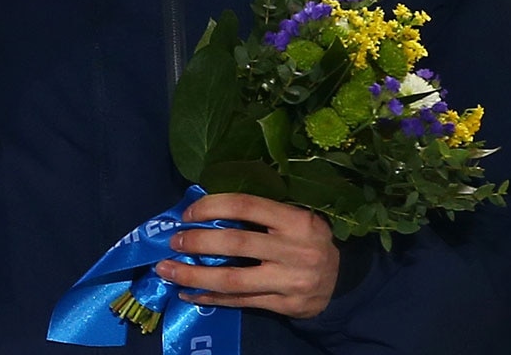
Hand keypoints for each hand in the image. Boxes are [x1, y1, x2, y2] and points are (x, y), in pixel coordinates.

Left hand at [155, 193, 339, 319]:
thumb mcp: (296, 218)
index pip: (247, 206)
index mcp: (297, 220)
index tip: (188, 213)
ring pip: (234, 280)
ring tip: (168, 271)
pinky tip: (189, 292)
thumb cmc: (308, 240)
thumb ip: (262, 214)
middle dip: (198, 242)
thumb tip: (206, 209)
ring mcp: (291, 281)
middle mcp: (295, 250)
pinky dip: (211, 297)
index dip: (212, 206)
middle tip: (173, 242)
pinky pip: (241, 302)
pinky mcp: (286, 306)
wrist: (342, 279)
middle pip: (236, 244)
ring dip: (195, 276)